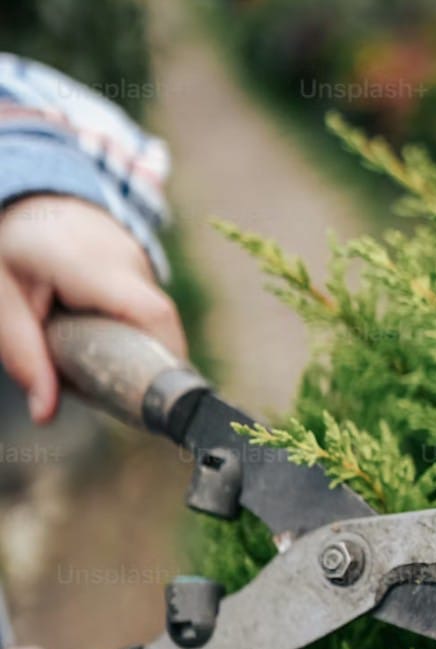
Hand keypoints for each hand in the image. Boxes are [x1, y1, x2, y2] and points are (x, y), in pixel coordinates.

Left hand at [0, 194, 185, 423]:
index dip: (166, 359)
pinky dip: (128, 334)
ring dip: (131, 351)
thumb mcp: (1, 297)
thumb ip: (23, 354)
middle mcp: (124, 258)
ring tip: (89, 352)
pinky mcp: (144, 269)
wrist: (25, 194)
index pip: (152, 314)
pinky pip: (147, 315)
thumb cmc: (9, 246)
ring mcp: (140, 260)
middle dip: (140, 368)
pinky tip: (94, 332)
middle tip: (103, 386)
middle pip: (159, 329)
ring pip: (154, 325)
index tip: (152, 397)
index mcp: (86, 262)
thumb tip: (45, 414)